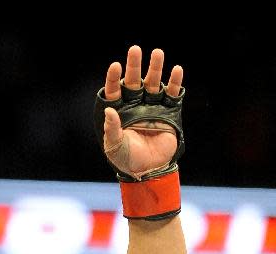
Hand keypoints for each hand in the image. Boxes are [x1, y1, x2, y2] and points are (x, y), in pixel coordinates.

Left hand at [101, 46, 182, 179]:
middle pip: (134, 82)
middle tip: (135, 50)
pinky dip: (175, 83)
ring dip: (155, 68)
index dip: (114, 79)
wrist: (149, 170)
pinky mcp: (169, 111)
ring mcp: (152, 106)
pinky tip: (176, 70)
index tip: (116, 66)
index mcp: (119, 111)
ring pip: (153, 83)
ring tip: (157, 53)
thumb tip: (109, 110)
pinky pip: (172, 94)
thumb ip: (112, 129)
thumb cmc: (126, 159)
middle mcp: (135, 105)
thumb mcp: (115, 147)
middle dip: (134, 66)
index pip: (114, 91)